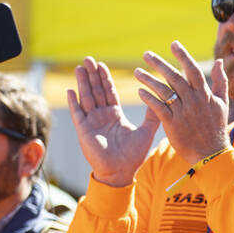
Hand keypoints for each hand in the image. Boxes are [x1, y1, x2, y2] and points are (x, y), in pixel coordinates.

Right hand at [68, 58, 160, 187]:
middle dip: (92, 75)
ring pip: (86, 98)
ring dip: (83, 83)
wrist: (121, 173)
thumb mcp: (146, 132)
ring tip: (80, 67)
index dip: (105, 79)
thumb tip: (162, 101)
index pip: (109, 93)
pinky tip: (71, 90)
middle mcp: (102, 117)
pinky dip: (74, 102)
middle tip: (89, 59)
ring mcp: (92, 123)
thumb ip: (152, 117)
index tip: (102, 65)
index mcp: (115, 116)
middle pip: (96, 91)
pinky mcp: (84, 131)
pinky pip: (77, 114)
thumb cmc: (134, 156)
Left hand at [135, 41, 229, 165]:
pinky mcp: (173, 124)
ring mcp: (182, 112)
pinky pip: (158, 107)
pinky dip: (149, 98)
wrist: (212, 154)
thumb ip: (221, 81)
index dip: (183, 55)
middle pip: (174, 77)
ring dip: (149, 79)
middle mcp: (193, 101)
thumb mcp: (222, 103)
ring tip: (136, 72)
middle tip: (146, 54)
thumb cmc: (216, 128)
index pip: (192, 70)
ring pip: (163, 91)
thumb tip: (219, 61)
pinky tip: (140, 91)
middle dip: (159, 64)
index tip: (173, 44)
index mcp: (205, 94)